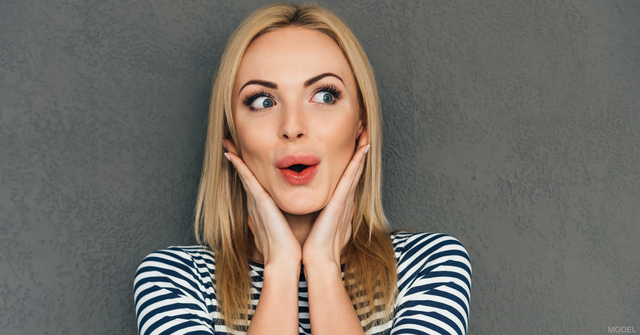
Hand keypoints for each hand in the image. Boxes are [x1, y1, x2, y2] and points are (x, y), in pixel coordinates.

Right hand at [223, 139, 301, 265]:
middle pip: (245, 176)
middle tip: (228, 143)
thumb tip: (285, 216)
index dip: (246, 170)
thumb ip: (282, 219)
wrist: (284, 260)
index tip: (240, 156)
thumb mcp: (283, 228)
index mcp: (262, 209)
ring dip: (236, 158)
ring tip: (228, 143)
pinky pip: (247, 180)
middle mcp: (255, 204)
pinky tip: (231, 154)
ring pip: (244, 175)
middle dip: (237, 160)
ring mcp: (255, 203)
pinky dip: (239, 166)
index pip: (253, 184)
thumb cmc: (287, 247)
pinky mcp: (259, 203)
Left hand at [301, 128, 368, 267]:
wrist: (318, 259)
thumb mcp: (316, 224)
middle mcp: (345, 200)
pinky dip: (357, 163)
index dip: (352, 161)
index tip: (354, 145)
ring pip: (355, 170)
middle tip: (364, 132)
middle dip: (360, 152)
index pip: (346, 178)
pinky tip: (362, 149)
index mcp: (338, 205)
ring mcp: (345, 201)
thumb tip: (308, 207)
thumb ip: (316, 213)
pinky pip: (350, 178)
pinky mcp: (341, 203)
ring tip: (366, 134)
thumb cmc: (315, 245)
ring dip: (362, 152)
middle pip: (354, 171)